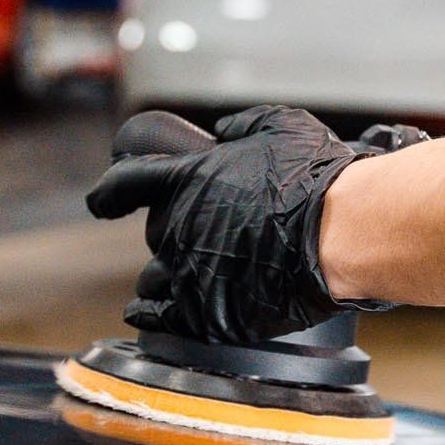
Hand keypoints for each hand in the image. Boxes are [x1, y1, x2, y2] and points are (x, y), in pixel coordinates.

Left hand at [85, 106, 375, 344]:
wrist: (342, 234)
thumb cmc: (316, 179)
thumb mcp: (280, 126)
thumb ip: (244, 126)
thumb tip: (227, 131)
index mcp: (186, 181)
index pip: (126, 184)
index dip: (109, 194)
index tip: (102, 202)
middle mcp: (179, 228)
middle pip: (156, 234)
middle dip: (175, 232)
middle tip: (210, 232)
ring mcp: (191, 273)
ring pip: (156, 278)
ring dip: (167, 275)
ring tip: (192, 274)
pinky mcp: (210, 313)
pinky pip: (164, 319)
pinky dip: (155, 315)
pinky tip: (150, 314)